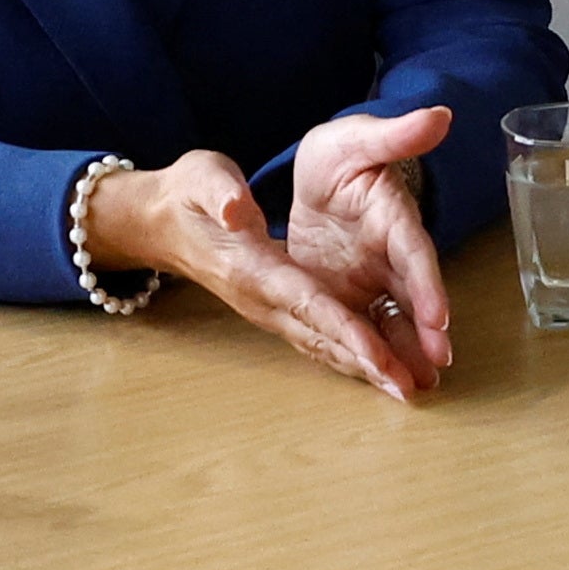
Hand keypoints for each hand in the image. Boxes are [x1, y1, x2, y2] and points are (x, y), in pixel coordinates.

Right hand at [81, 131, 437, 402]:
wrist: (159, 223)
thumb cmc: (187, 194)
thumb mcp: (202, 179)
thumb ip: (220, 194)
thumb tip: (234, 209)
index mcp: (252, 268)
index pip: (307, 303)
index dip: (345, 330)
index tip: (379, 355)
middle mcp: (262, 299)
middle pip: (321, 336)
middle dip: (365, 362)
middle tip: (409, 389)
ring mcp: (268, 309)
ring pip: (321, 345)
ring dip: (363, 369)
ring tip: (407, 390)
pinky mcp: (276, 306)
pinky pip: (317, 337)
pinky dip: (349, 356)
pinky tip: (381, 370)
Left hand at [282, 105, 456, 388]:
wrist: (320, 178)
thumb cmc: (340, 155)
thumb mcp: (355, 138)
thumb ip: (392, 134)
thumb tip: (438, 116)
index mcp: (391, 215)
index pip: (414, 251)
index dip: (427, 284)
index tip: (441, 317)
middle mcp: (389, 254)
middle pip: (412, 296)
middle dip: (426, 332)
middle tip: (439, 366)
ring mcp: (372, 279)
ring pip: (394, 320)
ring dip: (408, 353)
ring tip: (421, 388)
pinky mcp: (353, 296)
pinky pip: (368, 329)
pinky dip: (379, 356)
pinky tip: (389, 384)